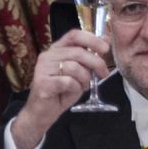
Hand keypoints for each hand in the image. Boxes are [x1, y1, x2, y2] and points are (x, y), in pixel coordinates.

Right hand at [9, 29, 111, 148]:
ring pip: (74, 67)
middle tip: (103, 74)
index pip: (74, 35)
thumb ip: (89, 57)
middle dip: (96, 63)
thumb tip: (106, 40)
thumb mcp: (80, 72)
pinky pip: (68, 81)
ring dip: (84, 79)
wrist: (42, 113)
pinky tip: (72, 92)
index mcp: (56, 49)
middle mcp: (47, 55)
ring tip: (83, 86)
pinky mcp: (42, 82)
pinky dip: (75, 88)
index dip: (92, 39)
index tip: (105, 49)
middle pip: (78, 52)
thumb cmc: (62, 92)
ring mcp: (42, 68)